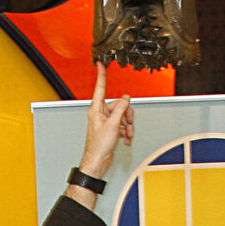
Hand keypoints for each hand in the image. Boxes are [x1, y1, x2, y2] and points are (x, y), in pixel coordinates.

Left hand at [78, 67, 133, 181]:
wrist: (98, 160)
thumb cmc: (99, 145)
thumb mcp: (112, 124)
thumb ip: (121, 109)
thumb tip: (126, 98)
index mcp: (97, 109)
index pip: (100, 88)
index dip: (101, 76)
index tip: (101, 65)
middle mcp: (100, 113)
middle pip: (119, 105)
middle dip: (127, 115)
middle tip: (127, 124)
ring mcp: (105, 121)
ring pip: (122, 116)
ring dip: (128, 125)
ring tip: (127, 134)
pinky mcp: (110, 129)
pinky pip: (122, 125)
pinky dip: (126, 132)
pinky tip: (125, 139)